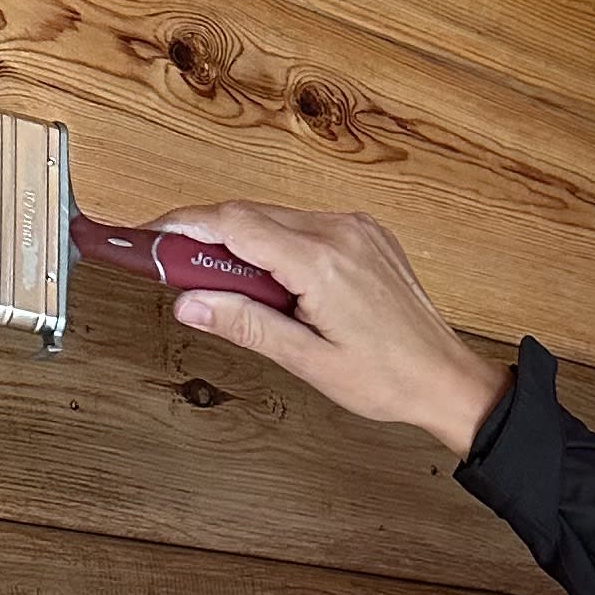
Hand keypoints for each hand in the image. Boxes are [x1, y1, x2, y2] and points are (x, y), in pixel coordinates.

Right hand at [154, 204, 511, 456]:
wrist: (445, 378)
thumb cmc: (388, 378)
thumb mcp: (308, 361)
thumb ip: (246, 325)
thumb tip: (189, 303)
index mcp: (323, 262)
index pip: (234, 224)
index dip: (182, 226)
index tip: (149, 237)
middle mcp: (340, 232)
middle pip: (249, 216)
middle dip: (204, 237)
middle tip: (173, 269)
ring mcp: (356, 228)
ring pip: (274, 218)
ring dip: (241, 243)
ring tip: (225, 288)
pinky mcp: (365, 233)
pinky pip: (303, 225)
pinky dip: (274, 243)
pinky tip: (269, 280)